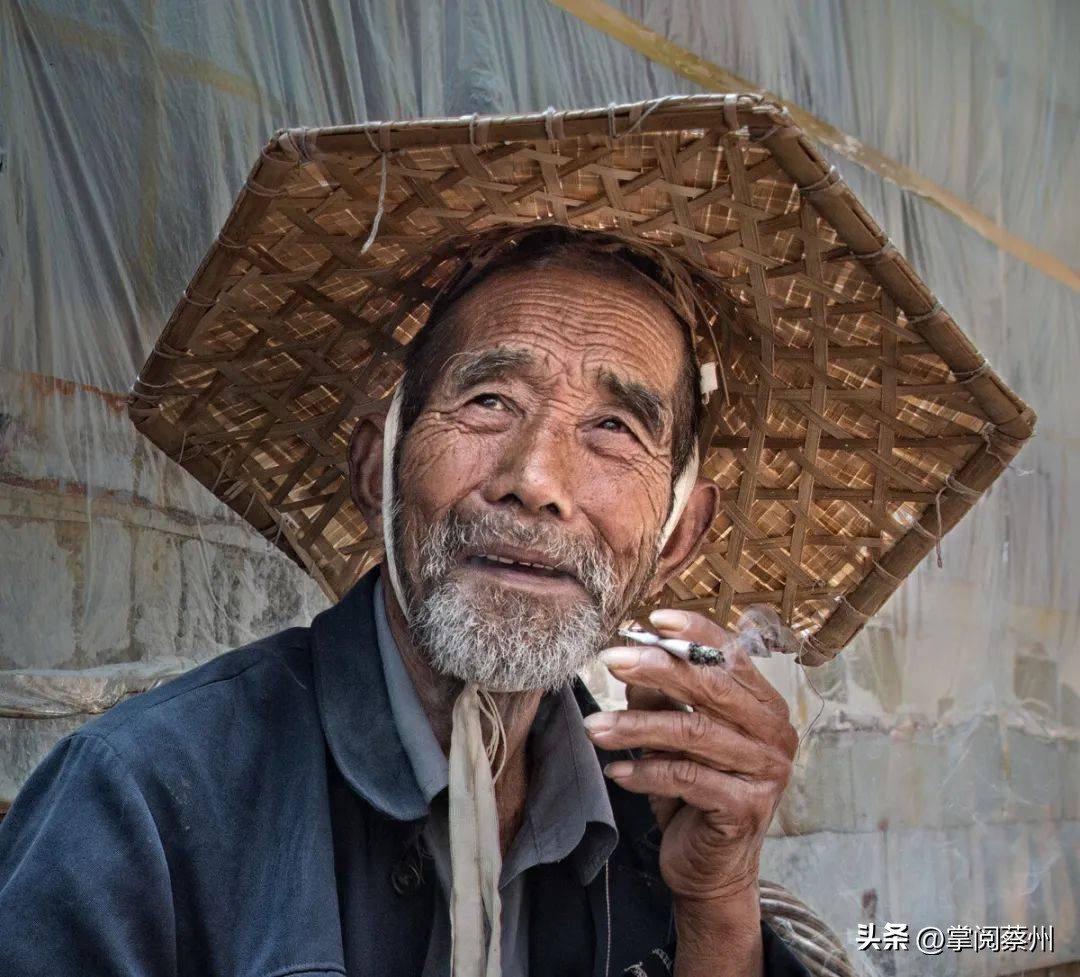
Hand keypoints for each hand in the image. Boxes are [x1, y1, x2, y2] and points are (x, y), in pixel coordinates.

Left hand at [585, 609, 796, 900]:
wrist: (710, 869)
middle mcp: (774, 733)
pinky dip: (646, 771)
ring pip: (694, 733)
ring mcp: (767, 770)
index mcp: (763, 705)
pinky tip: (616, 770)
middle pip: (712, 688)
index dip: (694, 633)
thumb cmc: (692, 793)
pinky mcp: (748, 807)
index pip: (732, 656)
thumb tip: (632, 654)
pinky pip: (689, 777)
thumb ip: (659, 697)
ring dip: (636, 727)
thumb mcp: (671, 738)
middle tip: (611, 660)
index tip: (653, 618)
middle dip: (657, 669)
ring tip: (594, 727)